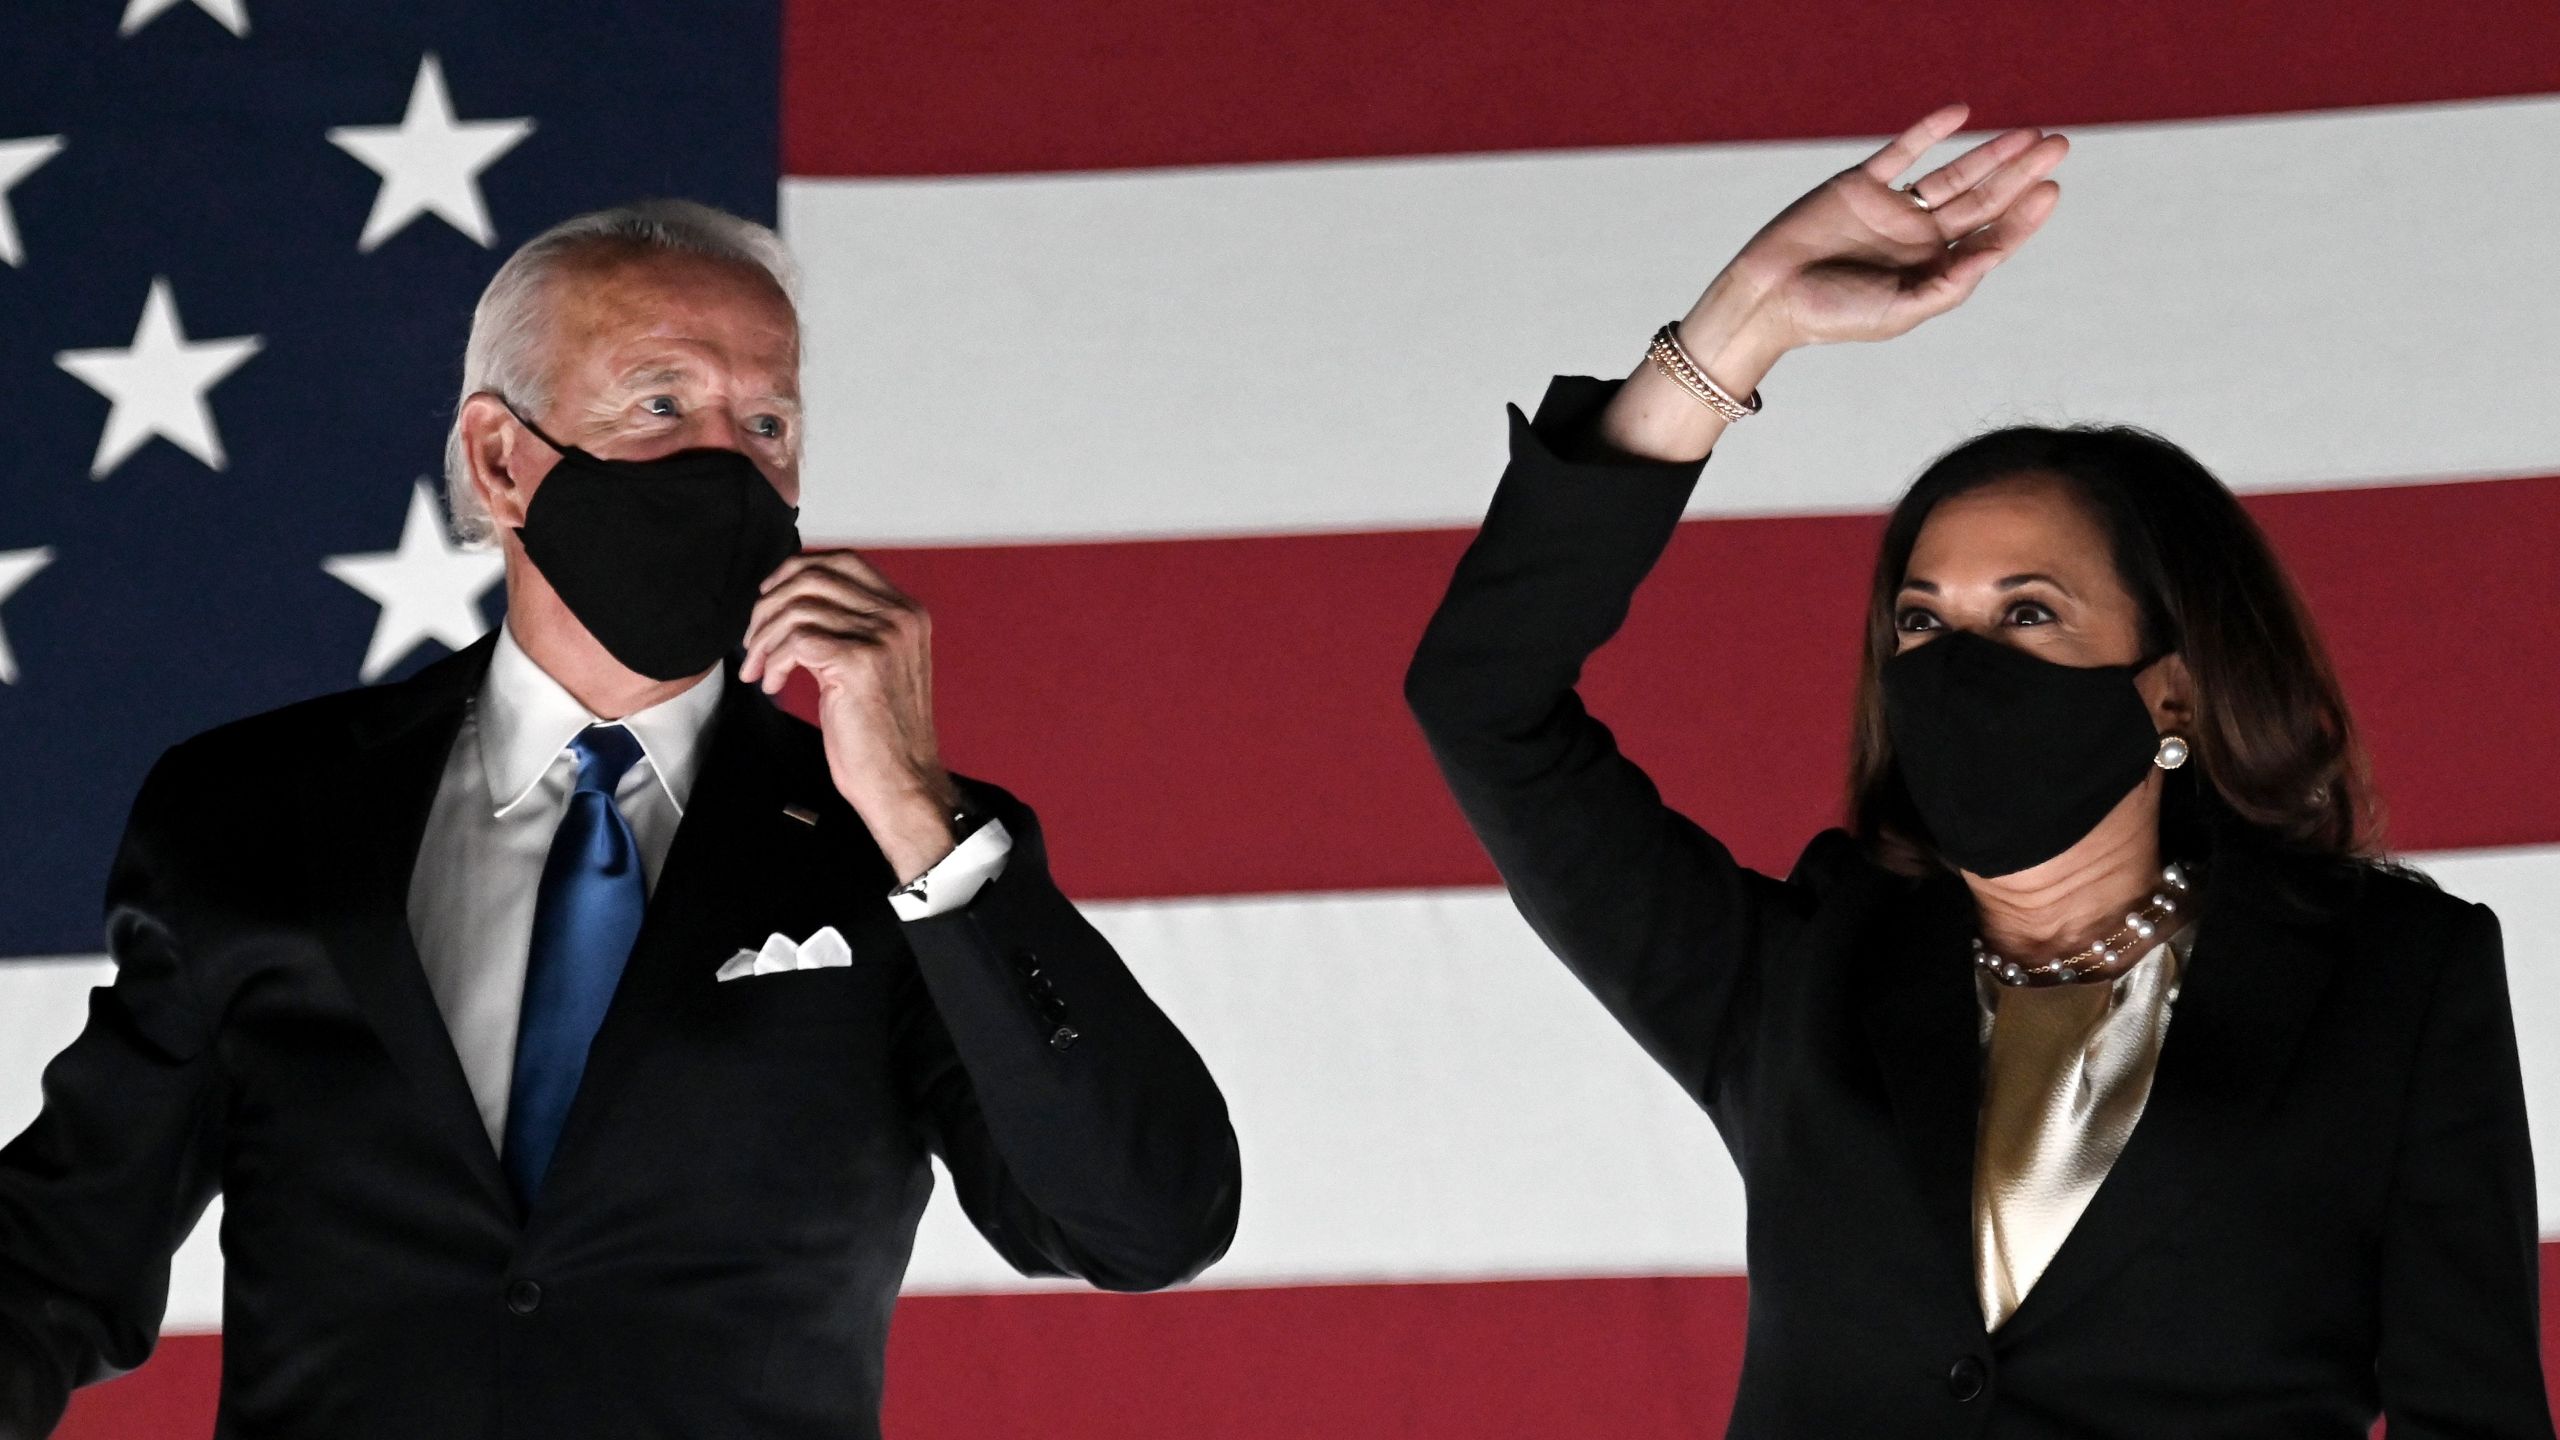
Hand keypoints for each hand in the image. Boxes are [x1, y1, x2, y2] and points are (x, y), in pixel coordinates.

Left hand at [739, 550, 959, 880]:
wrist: (901, 781)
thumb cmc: (883, 734)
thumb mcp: (876, 665)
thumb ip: (852, 627)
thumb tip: (795, 602)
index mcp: (907, 613)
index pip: (844, 560)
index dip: (796, 570)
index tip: (769, 595)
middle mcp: (899, 618)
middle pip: (814, 577)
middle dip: (769, 604)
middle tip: (754, 639)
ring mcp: (881, 638)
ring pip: (798, 608)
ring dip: (765, 639)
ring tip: (761, 669)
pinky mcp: (858, 662)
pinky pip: (794, 641)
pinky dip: (774, 661)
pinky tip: (775, 684)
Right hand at [1732, 102, 2067, 348]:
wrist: (1768, 297)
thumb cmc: (1833, 316)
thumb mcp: (1899, 311)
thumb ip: (1948, 285)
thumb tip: (1993, 254)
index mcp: (1933, 271)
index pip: (1991, 237)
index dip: (2025, 215)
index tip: (2050, 189)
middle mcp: (1919, 238)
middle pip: (1983, 199)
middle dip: (2021, 174)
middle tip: (2059, 146)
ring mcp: (1892, 209)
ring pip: (1953, 173)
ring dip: (1990, 152)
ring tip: (2028, 134)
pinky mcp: (1861, 185)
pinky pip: (1902, 152)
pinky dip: (1929, 131)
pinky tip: (1960, 114)